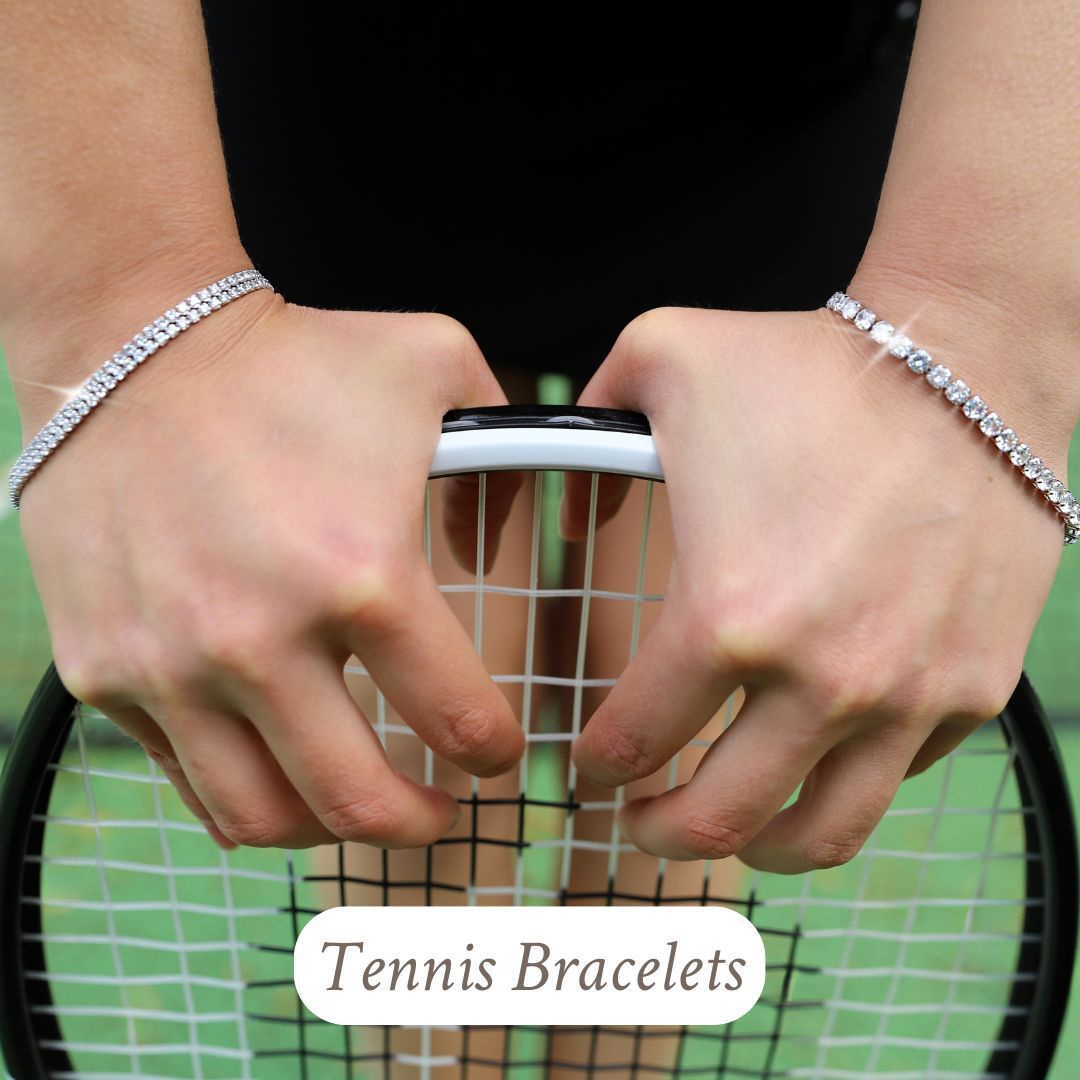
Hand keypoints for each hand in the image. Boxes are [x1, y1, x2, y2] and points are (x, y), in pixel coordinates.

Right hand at [17, 291, 524, 848]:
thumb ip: (506, 450)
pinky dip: (245, 797)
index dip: (495, 750)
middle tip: (443, 814)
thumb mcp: (434, 365)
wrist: (131, 346)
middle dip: (422, 825)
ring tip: (359, 806)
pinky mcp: (108, 670)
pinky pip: (186, 778)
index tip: (498, 749)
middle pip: (360, 802)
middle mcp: (262, 638)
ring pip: (264, 817)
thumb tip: (499, 544)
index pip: (457, 719)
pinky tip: (278, 773)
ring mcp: (174, 665)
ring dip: (331, 831)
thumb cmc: (292, 359)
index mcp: (364, 574)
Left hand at [562, 304, 1066, 873]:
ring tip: (731, 835)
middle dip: (659, 833)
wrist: (968, 364)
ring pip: (822, 832)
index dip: (597, 765)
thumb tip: (573, 515)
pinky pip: (902, 778)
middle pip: (719, 815)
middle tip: (638, 823)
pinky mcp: (973, 691)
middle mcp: (820, 678)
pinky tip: (818, 760)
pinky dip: (847, 786)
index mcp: (726, 616)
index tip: (589, 766)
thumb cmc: (810, 367)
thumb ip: (583, 431)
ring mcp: (905, 695)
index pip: (636, 738)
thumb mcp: (661, 360)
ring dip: (759, 850)